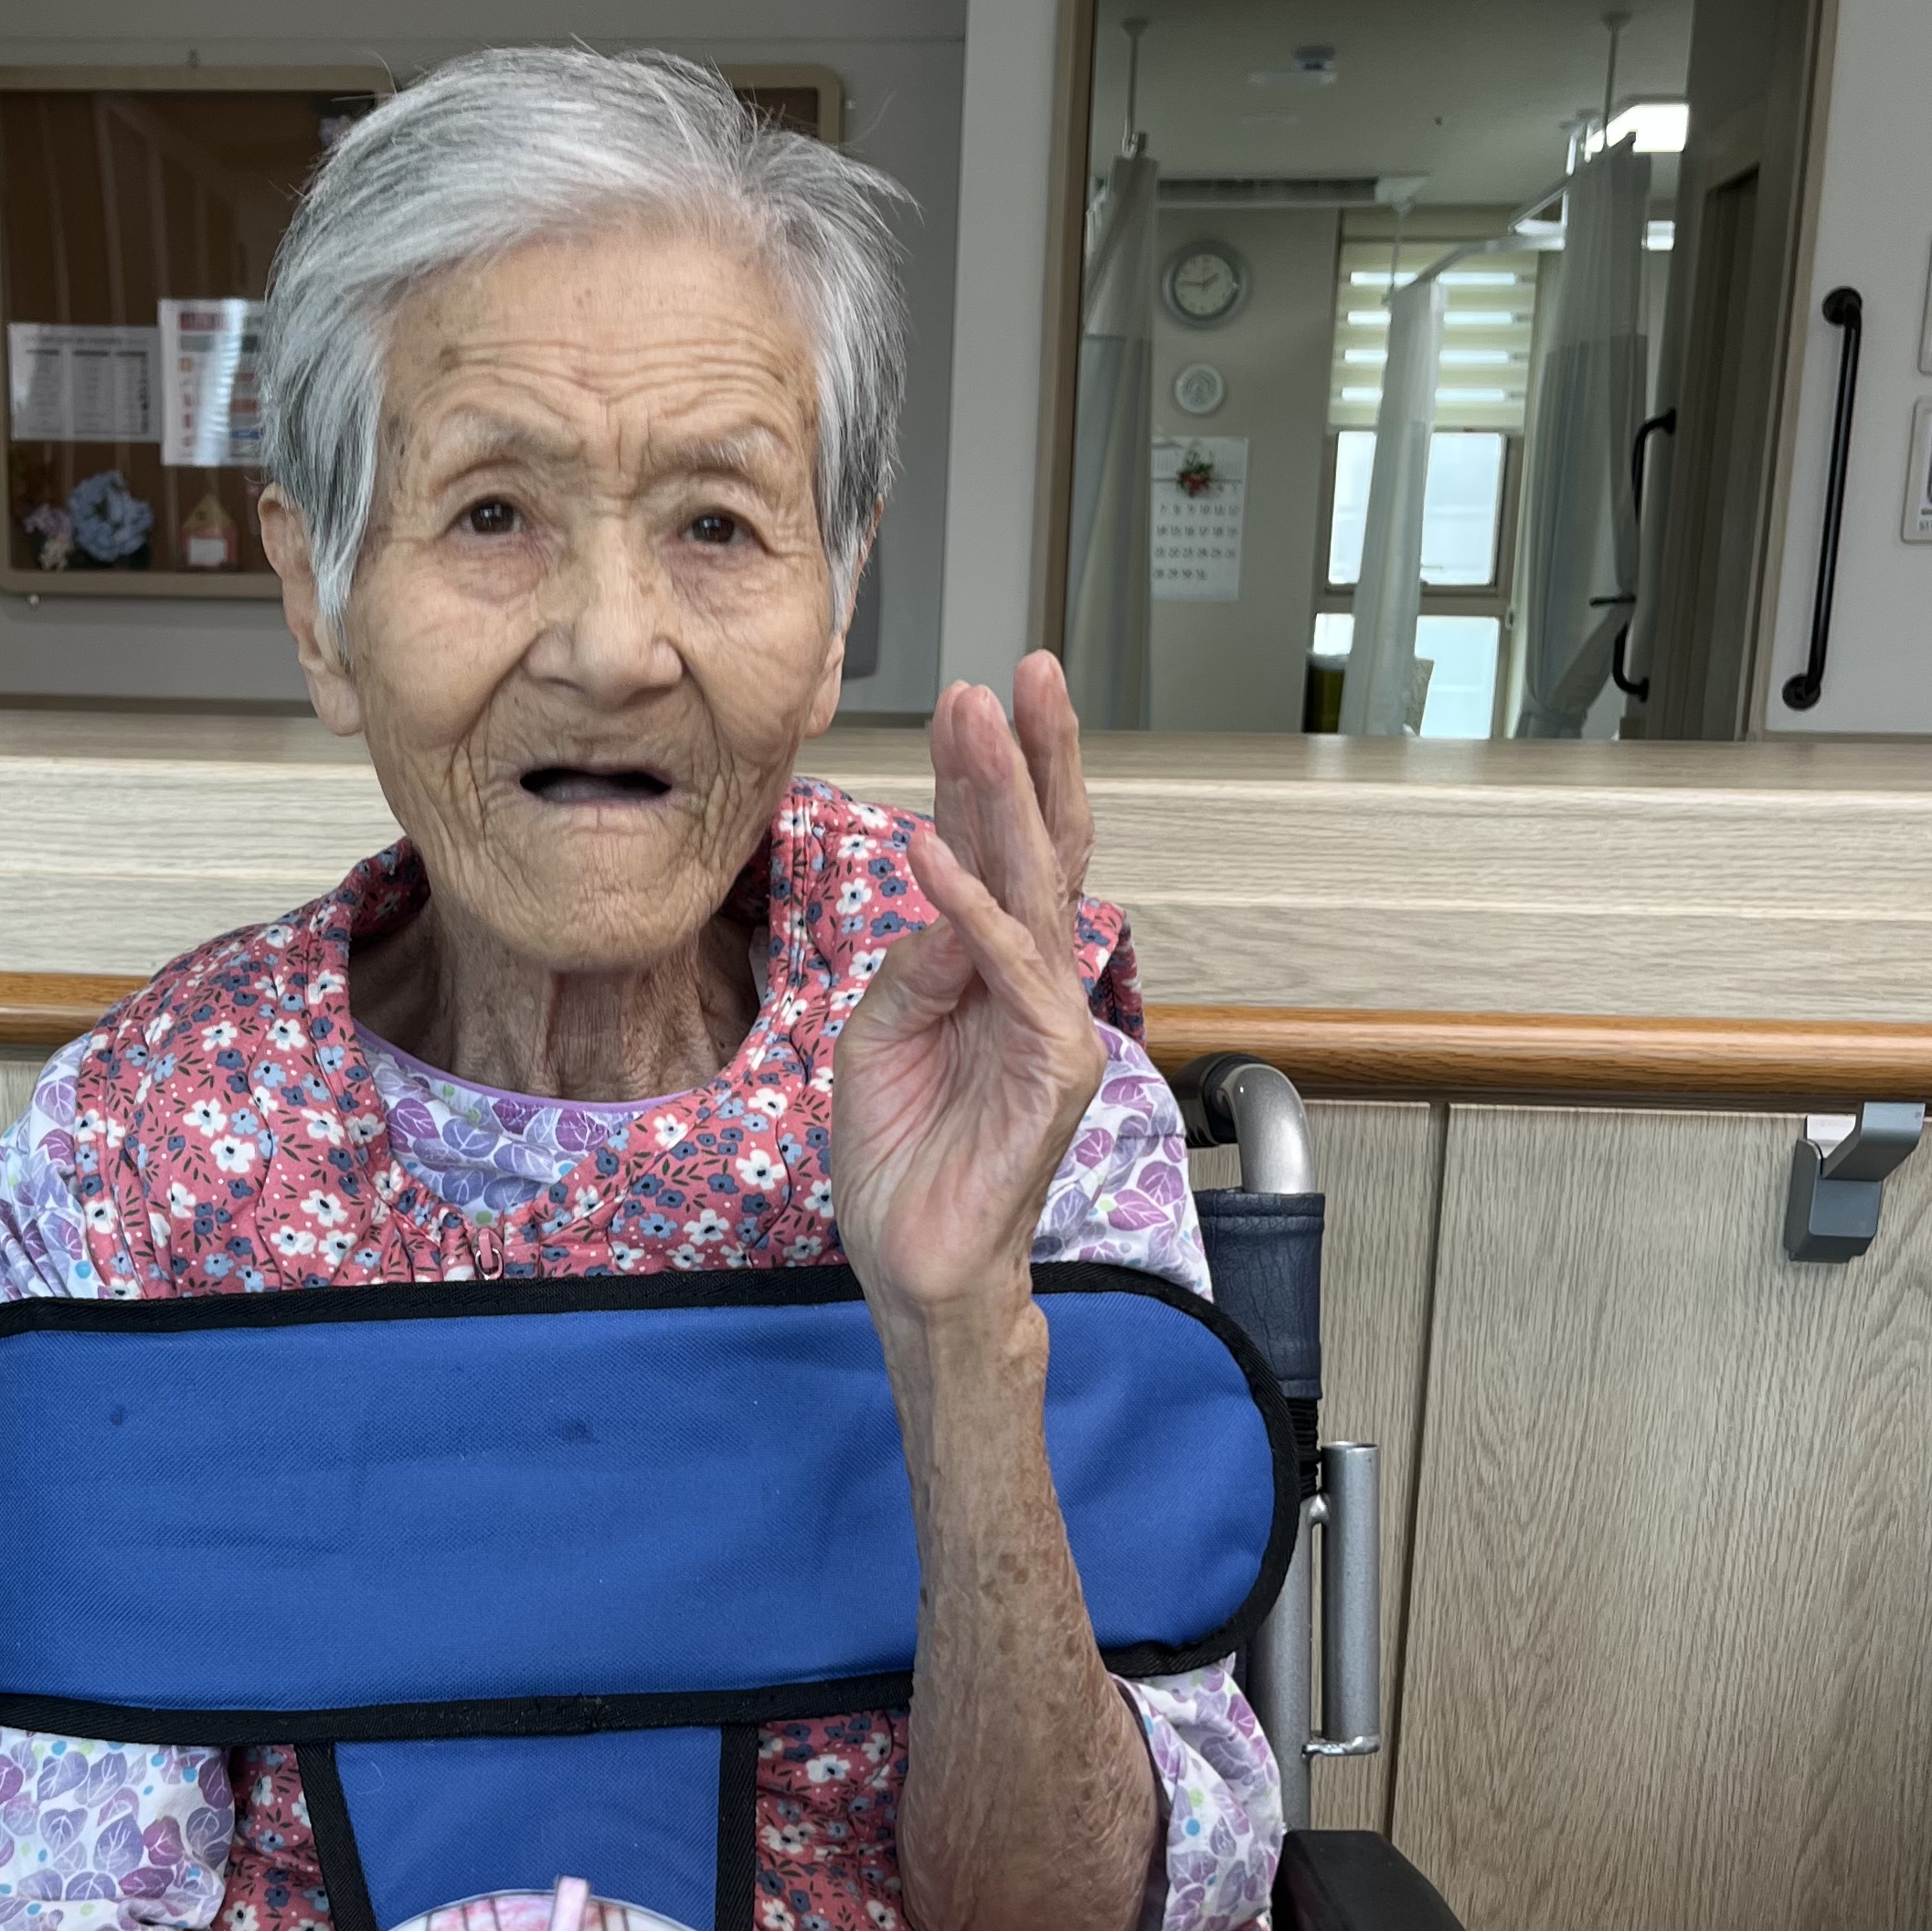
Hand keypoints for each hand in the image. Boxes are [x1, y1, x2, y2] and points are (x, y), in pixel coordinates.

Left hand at [830, 651, 1105, 1328]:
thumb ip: (910, 965)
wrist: (914, 1260)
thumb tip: (937, 896)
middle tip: (1022, 670)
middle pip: (1042, 848)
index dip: (979, 777)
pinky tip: (936, 847)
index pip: (994, 854)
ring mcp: (1052, 1018)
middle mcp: (1033, 982)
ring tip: (983, 719)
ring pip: (1038, 885)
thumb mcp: (877, 1038)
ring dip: (1006, 797)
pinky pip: (1008, 968)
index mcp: (989, 969)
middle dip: (1030, 755)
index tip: (966, 700)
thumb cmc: (902, 1158)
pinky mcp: (1053, 1062)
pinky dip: (970, 906)